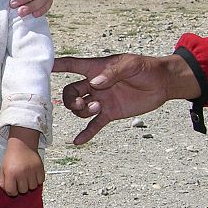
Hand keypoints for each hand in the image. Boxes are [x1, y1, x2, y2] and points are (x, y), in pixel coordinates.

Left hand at [0, 139, 43, 195]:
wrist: (22, 144)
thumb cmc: (11, 157)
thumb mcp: (2, 169)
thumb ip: (3, 182)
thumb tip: (9, 192)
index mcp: (10, 173)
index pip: (12, 192)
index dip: (12, 191)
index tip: (13, 187)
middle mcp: (21, 173)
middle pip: (23, 191)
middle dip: (21, 187)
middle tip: (20, 180)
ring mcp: (32, 171)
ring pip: (33, 187)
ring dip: (30, 184)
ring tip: (27, 177)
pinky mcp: (40, 168)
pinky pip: (40, 181)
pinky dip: (37, 180)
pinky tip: (33, 174)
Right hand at [54, 53, 200, 144]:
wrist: (163, 84)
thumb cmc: (146, 68)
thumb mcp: (131, 65)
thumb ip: (112, 72)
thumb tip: (94, 83)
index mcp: (96, 69)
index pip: (72, 66)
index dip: (57, 66)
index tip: (44, 68)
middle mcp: (94, 85)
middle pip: (70, 93)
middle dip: (70, 100)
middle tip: (82, 102)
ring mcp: (101, 100)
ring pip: (80, 109)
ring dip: (83, 111)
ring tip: (98, 108)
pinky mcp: (110, 113)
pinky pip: (94, 125)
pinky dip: (86, 133)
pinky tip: (78, 142)